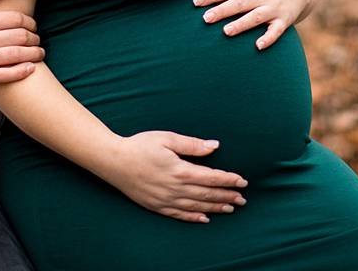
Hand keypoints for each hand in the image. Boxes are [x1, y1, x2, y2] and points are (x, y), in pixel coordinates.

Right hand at [0, 0, 43, 91]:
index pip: (13, 18)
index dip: (29, 21)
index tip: (33, 24)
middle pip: (19, 36)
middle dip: (34, 37)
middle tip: (38, 38)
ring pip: (16, 55)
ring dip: (34, 53)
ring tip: (40, 52)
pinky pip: (5, 75)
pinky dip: (22, 71)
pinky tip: (31, 68)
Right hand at [99, 131, 247, 222]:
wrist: (113, 161)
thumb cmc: (140, 145)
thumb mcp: (167, 138)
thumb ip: (192, 145)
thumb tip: (214, 146)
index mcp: (181, 170)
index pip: (212, 178)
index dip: (229, 180)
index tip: (243, 181)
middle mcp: (176, 188)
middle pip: (208, 194)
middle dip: (227, 196)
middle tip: (243, 198)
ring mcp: (166, 199)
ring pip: (197, 206)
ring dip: (216, 207)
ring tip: (231, 208)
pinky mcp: (157, 205)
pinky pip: (180, 214)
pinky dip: (194, 217)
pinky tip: (205, 218)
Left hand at [193, 0, 317, 49]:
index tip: (195, 2)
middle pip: (239, 3)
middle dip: (222, 11)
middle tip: (205, 19)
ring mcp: (273, 7)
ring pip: (255, 16)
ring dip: (241, 24)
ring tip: (226, 32)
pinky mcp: (284, 20)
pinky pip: (276, 30)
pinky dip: (268, 38)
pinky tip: (258, 46)